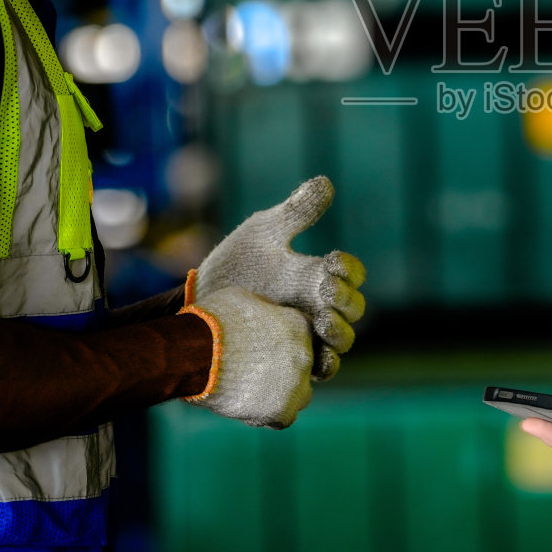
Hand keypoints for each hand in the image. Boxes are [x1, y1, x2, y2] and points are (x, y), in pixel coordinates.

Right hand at [180, 284, 314, 427]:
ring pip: (300, 395)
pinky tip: (249, 407)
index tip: (265, 348)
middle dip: (286, 369)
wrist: (195, 354)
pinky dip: (268, 415)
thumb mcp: (243, 299)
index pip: (304, 338)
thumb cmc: (212, 321)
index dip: (284, 344)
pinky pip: (282, 418)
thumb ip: (264, 309)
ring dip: (282, 394)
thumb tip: (263, 313)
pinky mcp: (281, 411)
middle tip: (258, 372)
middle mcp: (305, 355)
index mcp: (299, 325)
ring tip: (254, 391)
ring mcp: (296, 385)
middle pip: (304, 367)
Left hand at [196, 177, 365, 378]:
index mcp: (316, 274)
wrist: (197, 301)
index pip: (351, 273)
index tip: (333, 261)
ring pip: (344, 339)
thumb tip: (326, 183)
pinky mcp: (291, 357)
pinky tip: (317, 355)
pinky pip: (321, 368)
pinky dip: (326, 363)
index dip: (350, 269)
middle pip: (354, 307)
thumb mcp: (263, 233)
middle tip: (326, 290)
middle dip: (347, 299)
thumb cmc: (233, 264)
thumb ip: (295, 212)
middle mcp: (318, 305)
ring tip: (323, 320)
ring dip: (341, 332)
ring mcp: (307, 333)